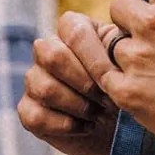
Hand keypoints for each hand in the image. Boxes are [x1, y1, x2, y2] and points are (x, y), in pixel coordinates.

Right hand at [17, 20, 118, 154]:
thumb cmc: (123, 84)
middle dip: (85, 83)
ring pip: (45, 88)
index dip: (94, 57)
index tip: (114, 78)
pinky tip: (85, 125)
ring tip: (100, 113)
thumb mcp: (127, 61)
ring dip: (78, 105)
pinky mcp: (27, 108)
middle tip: (107, 99)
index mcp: (73, 28)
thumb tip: (118, 44)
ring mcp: (34, 78)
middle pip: (54, 57)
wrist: (117, 123)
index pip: (74, 31)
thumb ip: (120, 47)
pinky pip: (36, 116)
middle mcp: (47, 48)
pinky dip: (65, 125)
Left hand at [59, 0, 154, 154]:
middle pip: (120, 11)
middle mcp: (152, 23)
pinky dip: (120, 84)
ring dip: (128, 56)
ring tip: (151, 71)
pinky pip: (108, 79)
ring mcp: (137, 57)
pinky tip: (140, 89)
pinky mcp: (129, 91)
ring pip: (113, 47)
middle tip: (148, 42)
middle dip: (131, 24)